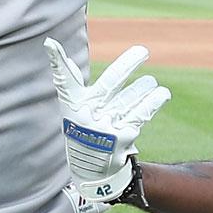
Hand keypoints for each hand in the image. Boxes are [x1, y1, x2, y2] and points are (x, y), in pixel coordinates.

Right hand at [45, 38, 168, 210]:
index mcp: (75, 103)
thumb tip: (51, 45)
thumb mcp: (72, 104)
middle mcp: (89, 113)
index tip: (50, 43)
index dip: (58, 62)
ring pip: (131, 98)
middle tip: (143, 50)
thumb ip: (68, 76)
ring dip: (145, 87)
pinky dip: (154, 101)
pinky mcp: (124, 136)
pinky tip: (162, 93)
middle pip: (111, 82)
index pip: (65, 79)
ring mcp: (107, 126)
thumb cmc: (81, 128)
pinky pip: (142, 113)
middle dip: (128, 64)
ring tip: (151, 81)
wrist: (90, 169)